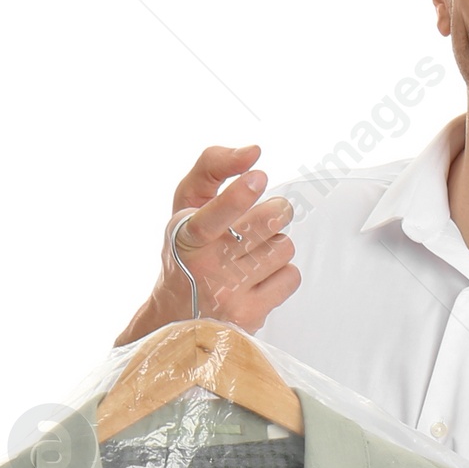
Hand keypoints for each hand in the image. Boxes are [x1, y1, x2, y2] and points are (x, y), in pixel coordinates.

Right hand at [116, 143, 299, 346]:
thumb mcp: (186, 205)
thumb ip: (212, 167)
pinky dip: (282, 274)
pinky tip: (260, 278)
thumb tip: (253, 152)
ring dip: (275, 246)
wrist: (177, 315)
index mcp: (187, 235)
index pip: (214, 215)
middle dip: (277, 211)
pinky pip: (291, 277)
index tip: (257, 177)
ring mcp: (229, 293)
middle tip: (272, 213)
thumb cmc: (188, 250)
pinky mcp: (250, 315)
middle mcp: (206, 266)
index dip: (238, 195)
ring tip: (254, 254)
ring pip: (283, 248)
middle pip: (266, 224)